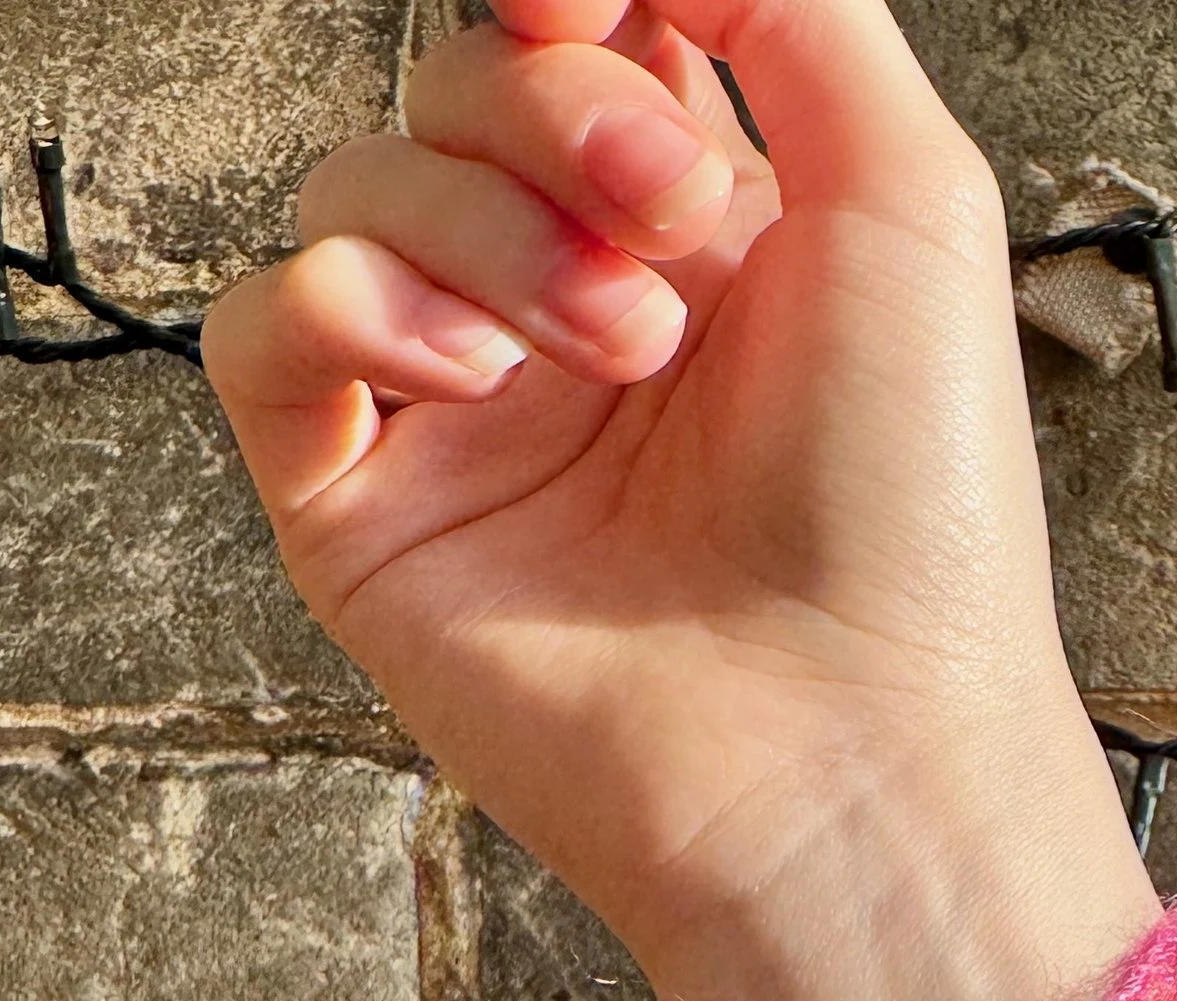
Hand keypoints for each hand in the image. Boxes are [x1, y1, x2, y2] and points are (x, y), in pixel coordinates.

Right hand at [202, 0, 1157, 1000]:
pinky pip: (262, 330)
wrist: (855, 749)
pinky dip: (347, 307)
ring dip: (486, 225)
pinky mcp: (365, 514)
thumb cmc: (914, 509)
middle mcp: (571, 318)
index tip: (603, 4)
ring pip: (360, 186)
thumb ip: (788, 7)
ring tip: (621, 350)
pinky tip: (471, 381)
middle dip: (560, 113)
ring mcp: (463, 417)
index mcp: (702, 243)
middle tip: (674, 221)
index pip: (573, 35)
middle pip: (460, 89)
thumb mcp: (908, 196)